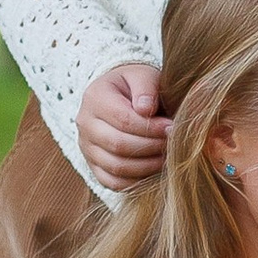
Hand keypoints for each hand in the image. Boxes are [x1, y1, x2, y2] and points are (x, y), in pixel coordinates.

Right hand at [78, 61, 168, 183]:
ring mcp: (86, 147)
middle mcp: (85, 123)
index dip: (150, 128)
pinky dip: (136, 181)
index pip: (123, 119)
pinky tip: (154, 169)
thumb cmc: (136, 86)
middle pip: (118, 145)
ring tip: (166, 156)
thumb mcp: (143, 75)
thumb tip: (145, 109)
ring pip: (116, 167)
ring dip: (147, 166)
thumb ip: (146, 87)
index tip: (172, 127)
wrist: (120, 96)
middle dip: (151, 147)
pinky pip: (113, 182)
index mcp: (95, 97)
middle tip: (173, 143)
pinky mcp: (93, 165)